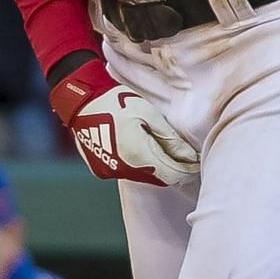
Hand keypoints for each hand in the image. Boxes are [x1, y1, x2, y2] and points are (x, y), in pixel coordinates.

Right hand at [49, 59, 198, 184]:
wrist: (81, 101)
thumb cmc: (117, 101)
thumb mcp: (148, 113)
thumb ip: (169, 138)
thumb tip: (189, 156)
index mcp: (138, 154)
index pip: (172, 173)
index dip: (187, 170)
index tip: (197, 163)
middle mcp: (124, 169)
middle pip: (159, 177)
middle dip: (174, 169)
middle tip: (187, 158)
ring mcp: (111, 171)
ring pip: (144, 176)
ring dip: (157, 167)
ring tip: (167, 153)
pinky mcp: (102, 170)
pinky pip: (128, 172)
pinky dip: (140, 165)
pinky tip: (145, 151)